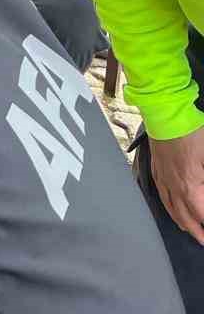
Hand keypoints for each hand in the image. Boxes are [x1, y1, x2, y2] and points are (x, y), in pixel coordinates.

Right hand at [150, 126, 203, 244]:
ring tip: (189, 231)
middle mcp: (173, 184)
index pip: (201, 213)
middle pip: (184, 215)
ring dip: (181, 222)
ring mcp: (162, 176)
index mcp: (190, 183)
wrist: (165, 113)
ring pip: (170, 206)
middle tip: (203, 241)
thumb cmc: (191, 132)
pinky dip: (167, 206)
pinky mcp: (156, 167)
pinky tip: (171, 208)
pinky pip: (161, 194)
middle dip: (196, 231)